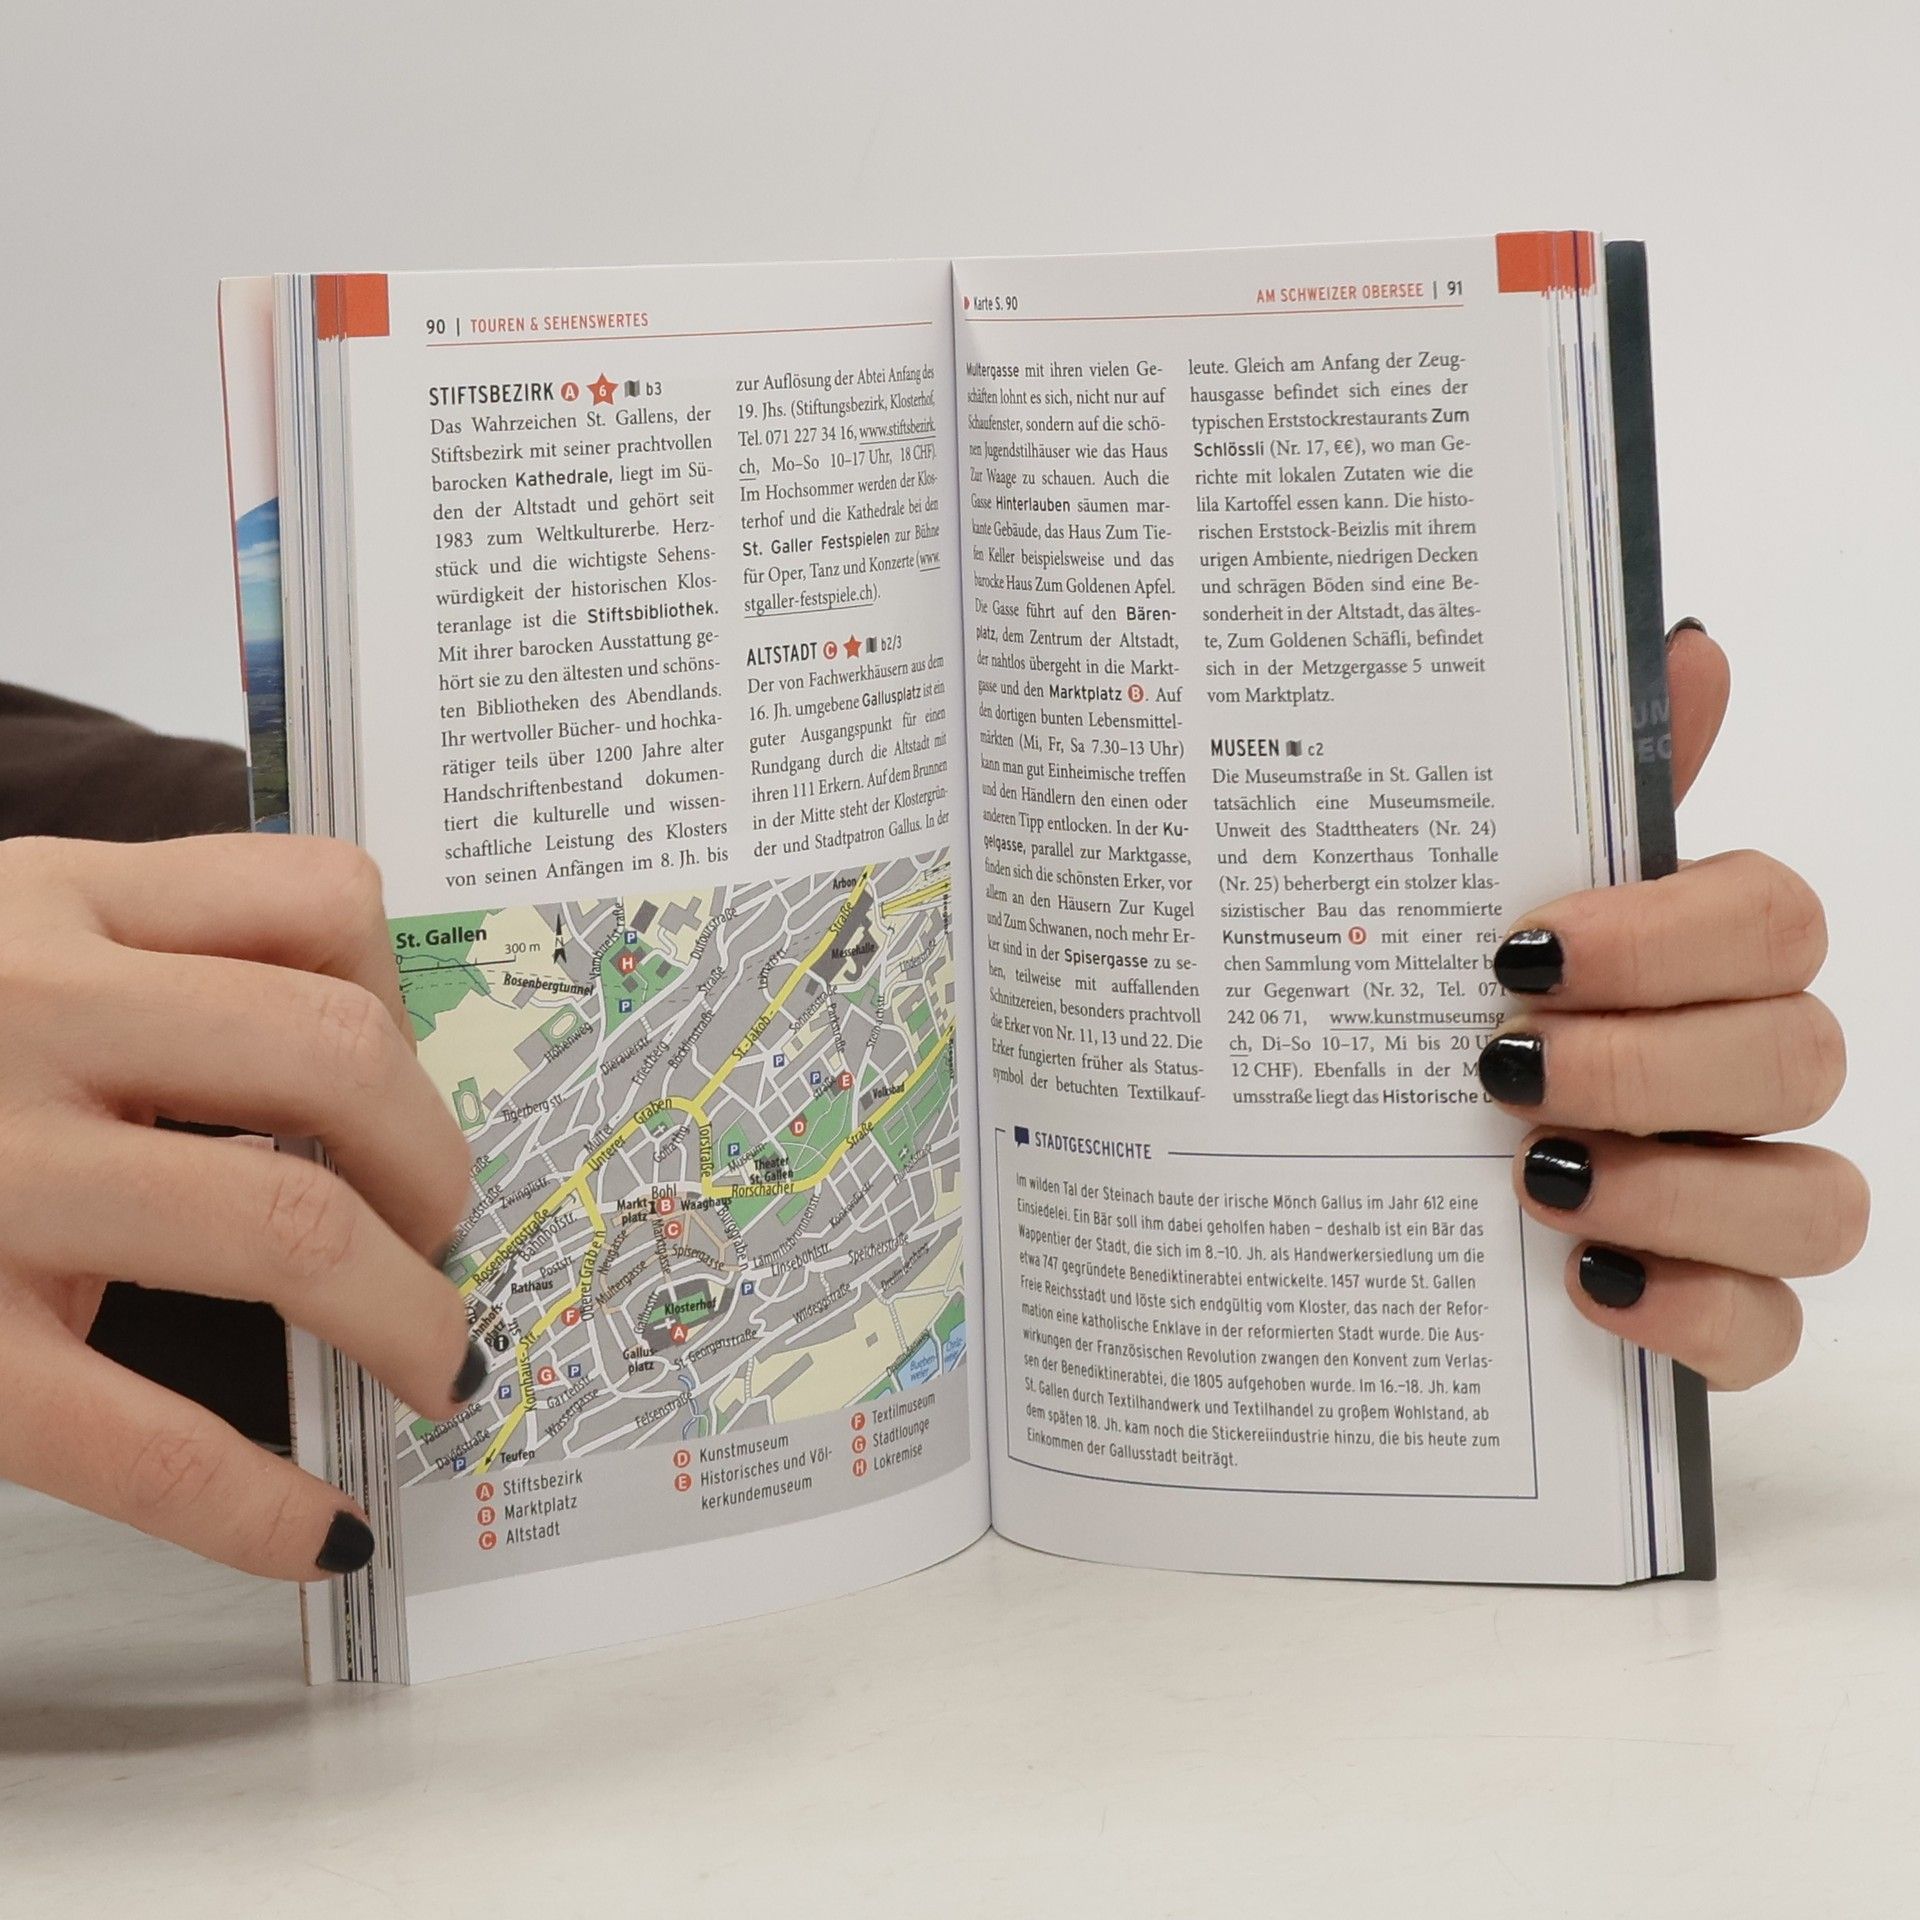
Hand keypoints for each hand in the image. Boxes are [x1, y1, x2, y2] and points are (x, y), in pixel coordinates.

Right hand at [0, 835, 478, 1576]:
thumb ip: (143, 966)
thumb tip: (357, 1094)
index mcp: (54, 898)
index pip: (322, 900)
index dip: (408, 1009)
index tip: (408, 1098)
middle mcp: (25, 1008)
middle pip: (340, 1058)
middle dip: (437, 1166)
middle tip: (444, 1235)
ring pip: (287, 1221)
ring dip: (406, 1313)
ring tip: (429, 1361)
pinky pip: (142, 1437)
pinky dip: (255, 1500)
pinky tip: (315, 1532)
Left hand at [1479, 623, 1866, 1387]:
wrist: (1310, 1171)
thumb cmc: (1409, 1013)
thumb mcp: (1450, 898)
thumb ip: (1572, 790)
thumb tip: (1688, 644)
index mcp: (1683, 961)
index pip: (1775, 918)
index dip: (1667, 935)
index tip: (1517, 952)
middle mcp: (1734, 1073)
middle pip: (1806, 1055)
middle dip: (1652, 1065)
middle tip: (1501, 1070)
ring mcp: (1735, 1202)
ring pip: (1823, 1202)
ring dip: (1680, 1189)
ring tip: (1536, 1181)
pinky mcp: (1708, 1315)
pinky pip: (1770, 1332)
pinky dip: (1690, 1314)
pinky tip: (1581, 1283)